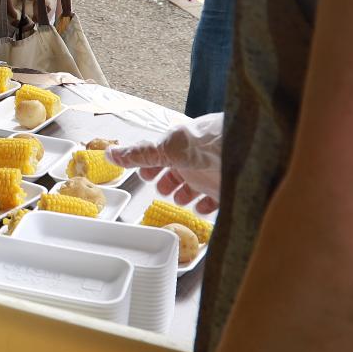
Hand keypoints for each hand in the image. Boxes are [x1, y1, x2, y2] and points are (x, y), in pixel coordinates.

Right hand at [108, 112, 223, 212]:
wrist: (243, 149)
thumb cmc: (204, 142)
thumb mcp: (166, 148)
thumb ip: (139, 155)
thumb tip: (109, 154)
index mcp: (177, 147)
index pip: (159, 158)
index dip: (150, 168)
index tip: (144, 177)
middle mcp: (192, 161)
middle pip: (175, 175)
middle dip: (166, 184)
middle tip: (162, 190)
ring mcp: (208, 175)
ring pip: (192, 189)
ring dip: (184, 196)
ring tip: (180, 200)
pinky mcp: (223, 189)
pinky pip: (211, 202)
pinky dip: (204, 207)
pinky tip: (199, 208)